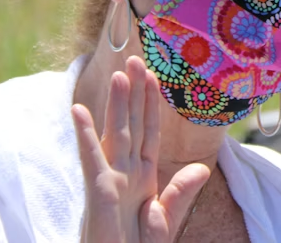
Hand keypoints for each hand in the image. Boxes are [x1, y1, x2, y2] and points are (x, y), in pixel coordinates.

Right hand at [72, 56, 209, 242]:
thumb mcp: (165, 220)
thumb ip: (181, 193)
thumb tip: (202, 169)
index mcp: (143, 176)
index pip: (149, 132)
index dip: (152, 105)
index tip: (156, 77)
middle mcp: (126, 172)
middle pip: (132, 124)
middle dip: (135, 93)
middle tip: (137, 60)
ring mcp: (111, 180)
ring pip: (115, 133)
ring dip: (116, 103)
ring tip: (119, 73)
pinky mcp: (99, 193)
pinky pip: (92, 159)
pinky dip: (85, 134)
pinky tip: (78, 110)